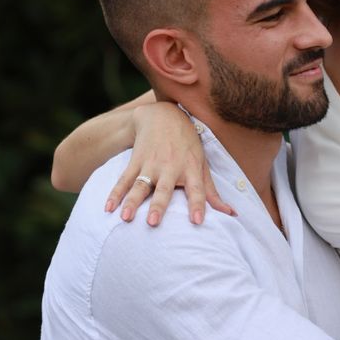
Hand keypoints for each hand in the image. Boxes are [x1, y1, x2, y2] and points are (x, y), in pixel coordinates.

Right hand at [104, 102, 234, 226]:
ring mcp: (151, 164)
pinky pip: (123, 179)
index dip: (198, 205)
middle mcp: (171, 167)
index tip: (198, 222)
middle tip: (152, 223)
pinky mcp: (136, 161)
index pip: (197, 190)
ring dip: (131, 201)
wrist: (163, 116)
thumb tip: (232, 214)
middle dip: (158, 206)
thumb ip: (212, 192)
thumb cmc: (187, 145)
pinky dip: (115, 193)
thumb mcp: (202, 164)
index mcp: (191, 169)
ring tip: (124, 217)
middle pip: (164, 189)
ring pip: (139, 185)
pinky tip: (108, 208)